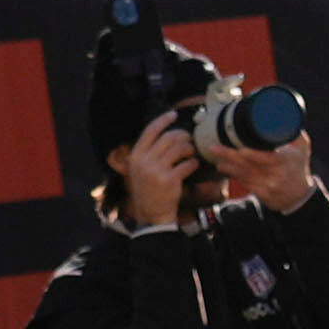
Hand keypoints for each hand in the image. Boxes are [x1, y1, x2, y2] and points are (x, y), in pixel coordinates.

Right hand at [117, 113, 200, 228]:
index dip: (163, 120)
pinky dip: (193, 163)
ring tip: (192, 153)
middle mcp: (144, 161)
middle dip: (183, 136)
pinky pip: (187, 164)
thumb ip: (149, 153)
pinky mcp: (169, 180)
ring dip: (190, 149)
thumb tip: (167, 134)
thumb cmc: (149, 189)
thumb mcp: (140, 169)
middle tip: (190, 139)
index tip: (174, 114)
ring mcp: (156, 170)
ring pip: (180, 149)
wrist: (151, 214)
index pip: (150, 131)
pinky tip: (193, 165)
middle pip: (169, 137)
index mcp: (136, 156)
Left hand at [213, 133, 314, 211]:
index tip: (240, 149)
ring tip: (216, 158)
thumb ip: (294, 133)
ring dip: (227, 166)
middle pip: (248, 165)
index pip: (267, 158)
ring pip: (243, 175)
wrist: (299, 196)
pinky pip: (243, 182)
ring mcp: (266, 185)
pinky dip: (233, 174)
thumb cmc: (299, 168)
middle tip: (215, 148)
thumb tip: (285, 114)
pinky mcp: (259, 193)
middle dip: (229, 157)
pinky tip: (224, 167)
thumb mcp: (303, 149)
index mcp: (285, 162)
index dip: (252, 155)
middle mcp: (275, 175)